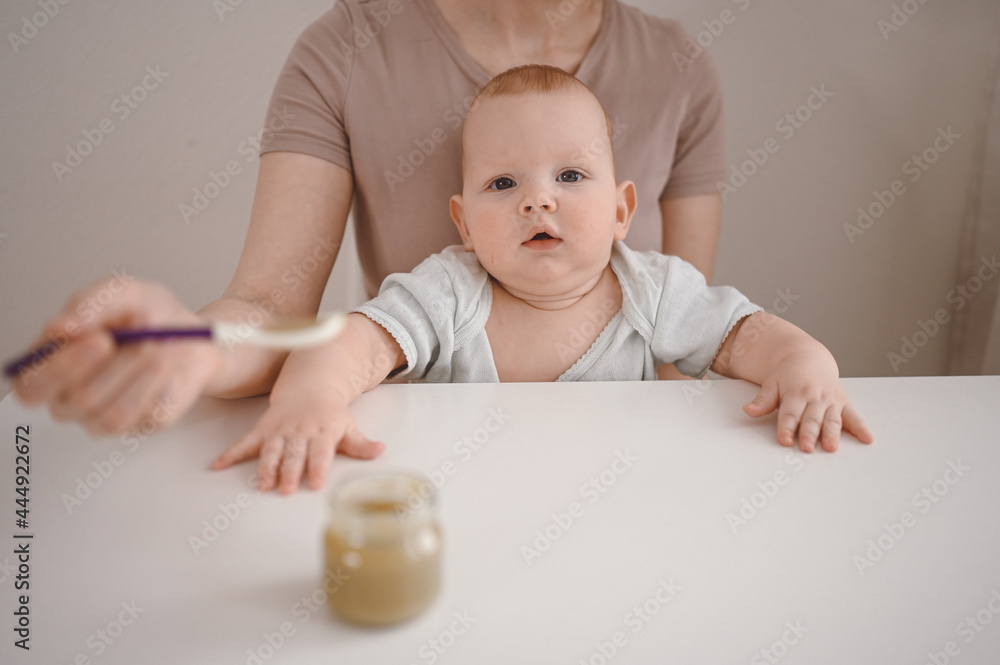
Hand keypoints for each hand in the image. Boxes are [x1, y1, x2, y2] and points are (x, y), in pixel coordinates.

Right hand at [11, 275, 219, 436]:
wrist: (193, 334)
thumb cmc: (146, 314)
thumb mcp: (120, 293)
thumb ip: (89, 306)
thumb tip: (59, 328)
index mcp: (49, 364)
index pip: (32, 385)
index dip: (62, 367)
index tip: (101, 339)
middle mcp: (69, 397)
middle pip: (76, 401)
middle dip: (116, 367)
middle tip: (143, 338)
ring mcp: (102, 417)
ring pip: (114, 412)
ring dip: (145, 370)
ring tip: (163, 341)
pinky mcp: (138, 426)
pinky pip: (145, 416)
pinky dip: (162, 382)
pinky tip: (169, 362)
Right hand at [211, 395, 385, 493]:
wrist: (310, 386)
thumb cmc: (331, 414)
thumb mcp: (348, 427)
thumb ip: (361, 444)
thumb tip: (381, 450)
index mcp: (323, 431)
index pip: (321, 452)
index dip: (318, 467)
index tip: (316, 483)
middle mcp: (300, 431)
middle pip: (294, 454)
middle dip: (290, 472)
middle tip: (287, 490)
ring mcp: (279, 430)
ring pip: (271, 450)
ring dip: (266, 467)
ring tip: (263, 484)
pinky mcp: (263, 429)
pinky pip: (245, 442)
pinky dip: (230, 454)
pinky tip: (217, 466)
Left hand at [742, 352, 873, 451]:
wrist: (809, 357)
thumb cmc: (788, 374)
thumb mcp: (772, 383)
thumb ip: (763, 400)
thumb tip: (749, 411)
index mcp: (795, 392)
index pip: (790, 413)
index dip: (787, 427)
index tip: (784, 440)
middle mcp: (815, 397)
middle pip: (811, 419)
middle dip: (809, 434)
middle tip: (807, 448)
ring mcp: (831, 400)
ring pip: (832, 419)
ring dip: (832, 434)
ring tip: (831, 447)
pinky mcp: (843, 403)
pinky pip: (854, 416)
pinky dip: (861, 428)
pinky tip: (867, 439)